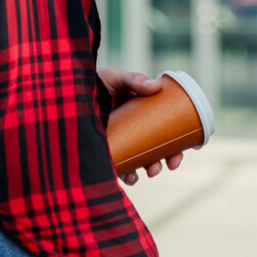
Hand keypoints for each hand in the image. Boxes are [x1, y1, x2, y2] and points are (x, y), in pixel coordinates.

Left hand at [98, 66, 184, 184]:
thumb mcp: (116, 78)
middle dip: (168, 159)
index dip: (180, 140)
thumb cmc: (95, 82)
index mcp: (142, 111)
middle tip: (172, 164)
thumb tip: (155, 86)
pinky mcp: (106, 153)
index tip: (191, 148)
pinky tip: (130, 177)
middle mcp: (134, 128)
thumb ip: (133, 80)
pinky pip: (121, 169)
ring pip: (142, 160)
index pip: (166, 127)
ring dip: (151, 168)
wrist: (65, 93)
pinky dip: (128, 176)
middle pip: (157, 147)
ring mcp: (121, 141)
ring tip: (151, 171)